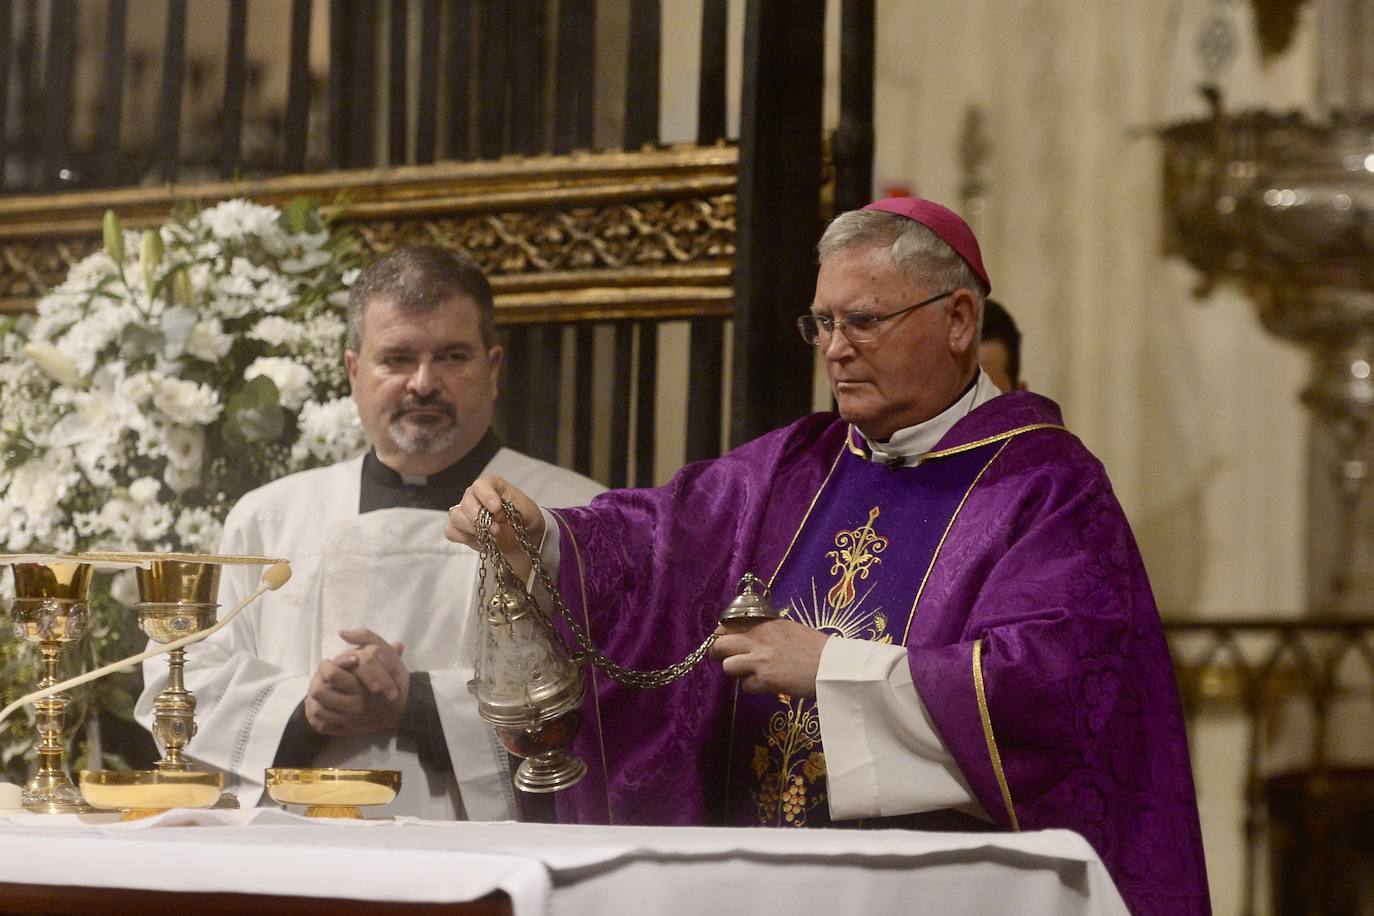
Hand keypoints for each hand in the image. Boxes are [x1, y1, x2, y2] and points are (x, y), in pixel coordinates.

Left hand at [304, 629, 408, 735]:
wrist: (407, 708)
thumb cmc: (396, 678)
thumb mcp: (386, 653)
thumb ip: (366, 638)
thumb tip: (343, 633)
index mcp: (360, 686)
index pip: (330, 674)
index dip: (326, 665)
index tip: (331, 663)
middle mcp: (353, 704)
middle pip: (319, 692)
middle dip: (317, 680)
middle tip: (324, 677)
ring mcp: (349, 719)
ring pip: (317, 709)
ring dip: (315, 698)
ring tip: (323, 690)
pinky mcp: (347, 730)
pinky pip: (323, 725)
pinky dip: (319, 715)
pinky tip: (324, 706)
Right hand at [445, 474, 543, 579]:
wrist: (523, 536)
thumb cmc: (524, 518)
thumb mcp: (527, 512)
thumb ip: (512, 511)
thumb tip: (494, 518)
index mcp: (492, 486)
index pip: (482, 485)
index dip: (486, 495)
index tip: (496, 508)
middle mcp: (475, 496)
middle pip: (467, 502)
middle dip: (480, 518)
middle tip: (496, 529)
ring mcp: (465, 512)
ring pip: (456, 517)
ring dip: (472, 529)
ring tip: (491, 536)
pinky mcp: (461, 529)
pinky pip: (451, 531)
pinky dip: (462, 537)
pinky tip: (478, 541)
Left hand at [710, 618, 830, 697]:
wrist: (832, 666)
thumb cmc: (816, 647)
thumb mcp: (788, 629)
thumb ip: (767, 631)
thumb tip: (749, 636)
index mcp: (765, 625)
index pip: (728, 625)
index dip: (722, 635)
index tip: (724, 641)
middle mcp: (758, 639)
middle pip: (720, 644)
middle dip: (718, 653)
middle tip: (726, 658)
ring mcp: (760, 660)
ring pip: (728, 666)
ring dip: (737, 672)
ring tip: (750, 673)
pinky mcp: (765, 680)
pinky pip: (746, 686)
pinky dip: (754, 687)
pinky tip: (767, 684)